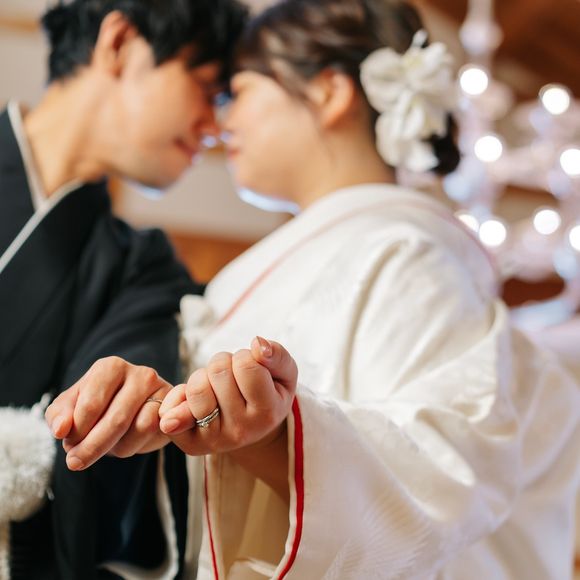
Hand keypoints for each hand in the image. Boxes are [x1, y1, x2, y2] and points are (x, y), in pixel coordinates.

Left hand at [45, 357, 171, 470]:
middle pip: (116, 419)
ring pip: (140, 428)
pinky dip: (139, 445)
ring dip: (119, 447)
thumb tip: (60, 429)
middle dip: (92, 447)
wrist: (133, 409)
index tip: (68, 443)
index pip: (90, 405)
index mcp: (110, 367)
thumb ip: (59, 415)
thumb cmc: (99, 405)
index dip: (76, 431)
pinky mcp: (173, 407)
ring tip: (109, 445)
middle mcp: (139, 373)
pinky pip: (156, 433)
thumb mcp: (72, 408)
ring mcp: (160, 388)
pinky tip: (130, 441)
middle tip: (75, 462)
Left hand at [158, 337, 297, 455]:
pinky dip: (178, 396)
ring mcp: (214, 440)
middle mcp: (241, 431)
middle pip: (218, 371)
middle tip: (234, 376)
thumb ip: (277, 355)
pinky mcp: (191, 444)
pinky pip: (172, 410)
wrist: (255, 428)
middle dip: (224, 363)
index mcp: (267, 414)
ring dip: (203, 376)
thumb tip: (257, 344)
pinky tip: (193, 400)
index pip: (246, 366)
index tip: (252, 367)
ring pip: (196, 388)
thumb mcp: (284, 373)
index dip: (246, 356)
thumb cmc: (269, 393)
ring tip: (217, 386)